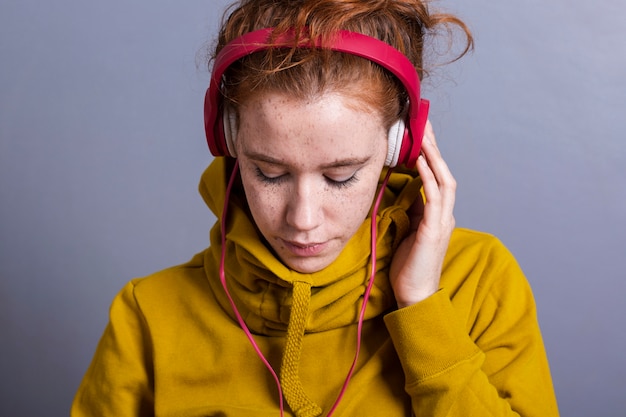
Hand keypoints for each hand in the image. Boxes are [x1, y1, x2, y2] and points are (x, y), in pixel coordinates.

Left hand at [389, 121, 455, 307]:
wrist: (414, 295)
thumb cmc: (408, 265)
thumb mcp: (406, 231)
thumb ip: (408, 210)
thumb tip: (398, 190)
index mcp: (437, 214)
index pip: (436, 176)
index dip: (429, 154)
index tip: (418, 133)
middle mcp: (444, 214)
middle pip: (443, 171)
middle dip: (434, 147)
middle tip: (423, 123)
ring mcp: (442, 221)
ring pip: (444, 180)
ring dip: (434, 156)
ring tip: (423, 134)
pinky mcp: (435, 230)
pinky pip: (435, 197)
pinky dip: (429, 177)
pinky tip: (421, 161)